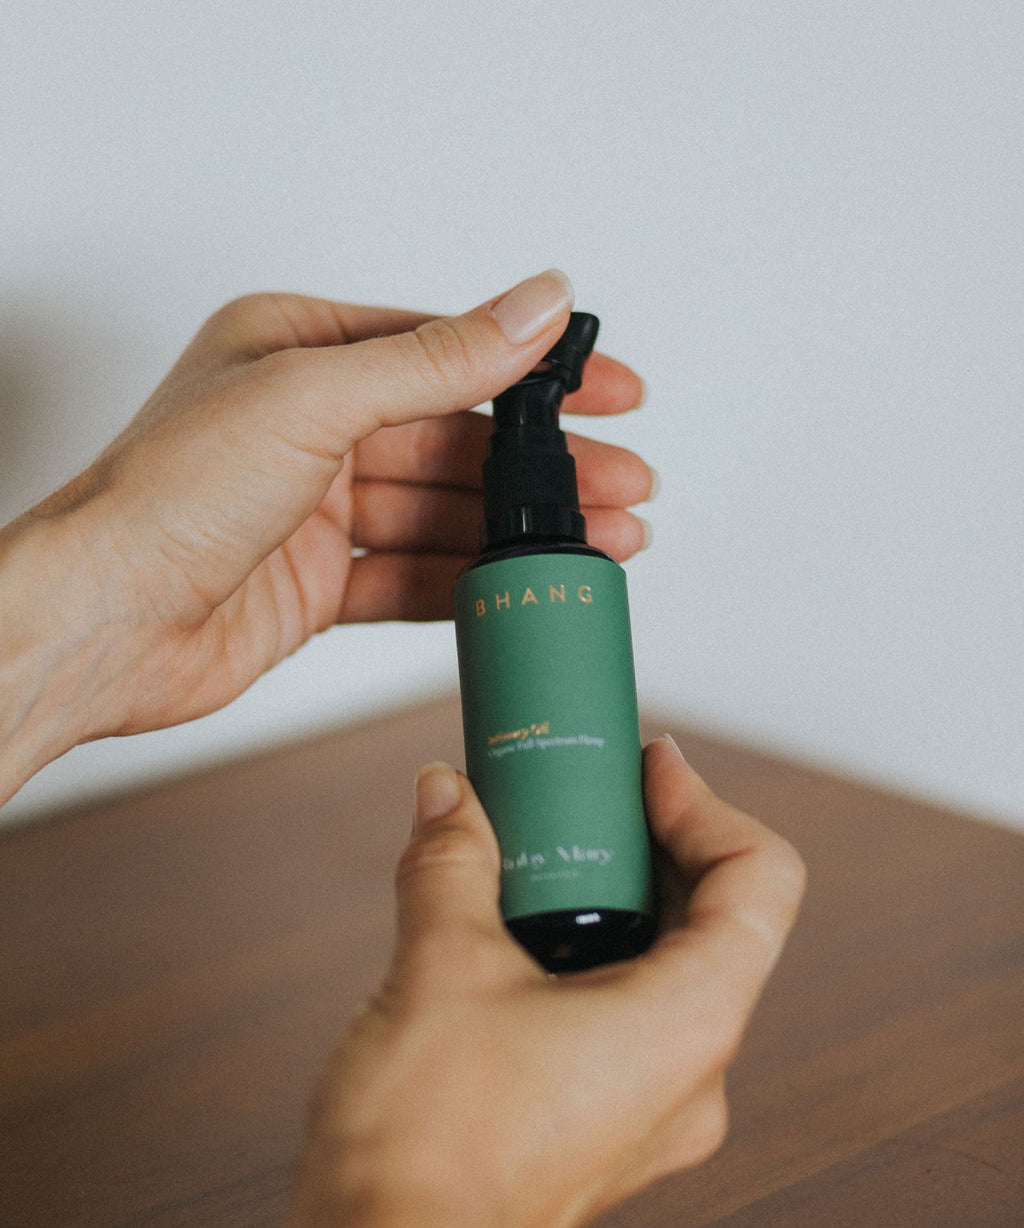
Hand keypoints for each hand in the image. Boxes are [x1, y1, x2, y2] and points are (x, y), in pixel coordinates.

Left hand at [0, 271, 651, 803]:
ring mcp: (320, 507)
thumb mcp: (317, 399)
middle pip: (459, 440)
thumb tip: (536, 305)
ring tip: (604, 545)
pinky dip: (474, 582)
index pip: (447, 350)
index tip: (611, 388)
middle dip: (546, 467)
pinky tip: (530, 587)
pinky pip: (416, 576)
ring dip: (523, 531)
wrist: (104, 623)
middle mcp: (312, 424)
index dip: (536, 372)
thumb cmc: (168, 496)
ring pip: (447, 513)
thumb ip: (438, 360)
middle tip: (626, 485)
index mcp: (302, 350)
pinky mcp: (321, 581)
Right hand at [285, 737, 804, 1227]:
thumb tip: (447, 797)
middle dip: (645, 841)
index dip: (708, 804)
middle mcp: (692, 1072)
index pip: (760, 880)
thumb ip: (452, 863)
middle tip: (581, 797)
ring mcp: (651, 1107)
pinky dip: (584, 952)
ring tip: (536, 855)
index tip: (647, 769)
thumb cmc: (427, 1155)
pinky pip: (624, 1013)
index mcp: (688, 1024)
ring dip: (609, 896)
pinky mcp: (604, 1125)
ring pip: (665, 966)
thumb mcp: (439, 968)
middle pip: (712, 916)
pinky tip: (508, 932)